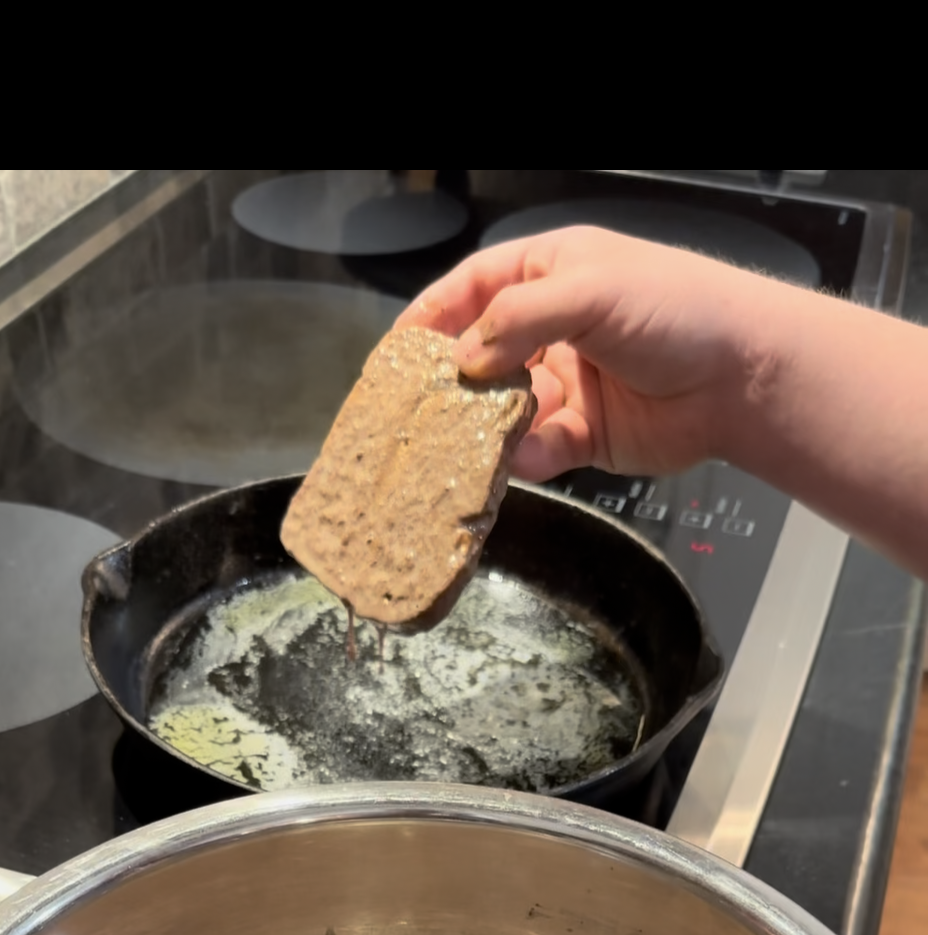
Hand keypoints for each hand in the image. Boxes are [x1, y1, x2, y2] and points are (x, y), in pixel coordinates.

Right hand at [399, 228, 757, 480]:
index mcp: (549, 274)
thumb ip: (518, 321)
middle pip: (480, 354)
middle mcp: (551, 328)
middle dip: (449, 382)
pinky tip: (517, 458)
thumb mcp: (590, 291)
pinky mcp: (584, 435)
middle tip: (412, 411)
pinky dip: (525, 455)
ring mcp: (566, 383)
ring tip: (456, 444)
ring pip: (504, 409)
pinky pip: (538, 448)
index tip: (394, 353)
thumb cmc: (674, 308)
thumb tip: (462, 361)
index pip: (472, 290)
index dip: (431, 318)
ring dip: (483, 426)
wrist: (741, 375)